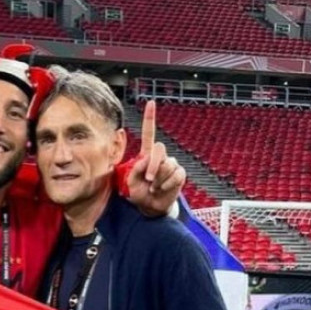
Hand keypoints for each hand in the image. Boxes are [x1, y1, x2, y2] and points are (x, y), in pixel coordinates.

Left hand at [126, 100, 185, 217]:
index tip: (151, 102)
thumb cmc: (139, 193)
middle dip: (153, 165)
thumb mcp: (130, 182)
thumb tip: (147, 159)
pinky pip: (175, 175)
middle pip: (160, 149)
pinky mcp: (180, 174)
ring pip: (168, 165)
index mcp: (147, 154)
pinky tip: (162, 189)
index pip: (149, 133)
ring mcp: (171, 164)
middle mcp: (160, 156)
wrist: (151, 207)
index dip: (150, 118)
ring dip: (159, 179)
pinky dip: (167, 184)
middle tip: (149, 180)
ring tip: (154, 187)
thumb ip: (135, 169)